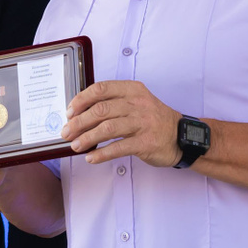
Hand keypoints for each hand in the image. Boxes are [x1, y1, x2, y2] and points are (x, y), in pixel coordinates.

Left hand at [62, 81, 183, 166]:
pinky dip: (102, 154)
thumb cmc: (153, 120)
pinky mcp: (146, 143)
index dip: (81, 100)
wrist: (181, 136)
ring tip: (75, 146)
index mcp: (132, 90)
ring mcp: (143, 123)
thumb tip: (81, 114)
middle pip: (101, 110)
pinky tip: (91, 158)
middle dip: (79, 122)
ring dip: (87, 138)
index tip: (69, 111)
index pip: (101, 89)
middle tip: (67, 132)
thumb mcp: (137, 102)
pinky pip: (118, 148)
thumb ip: (113, 103)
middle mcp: (138, 104)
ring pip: (107, 128)